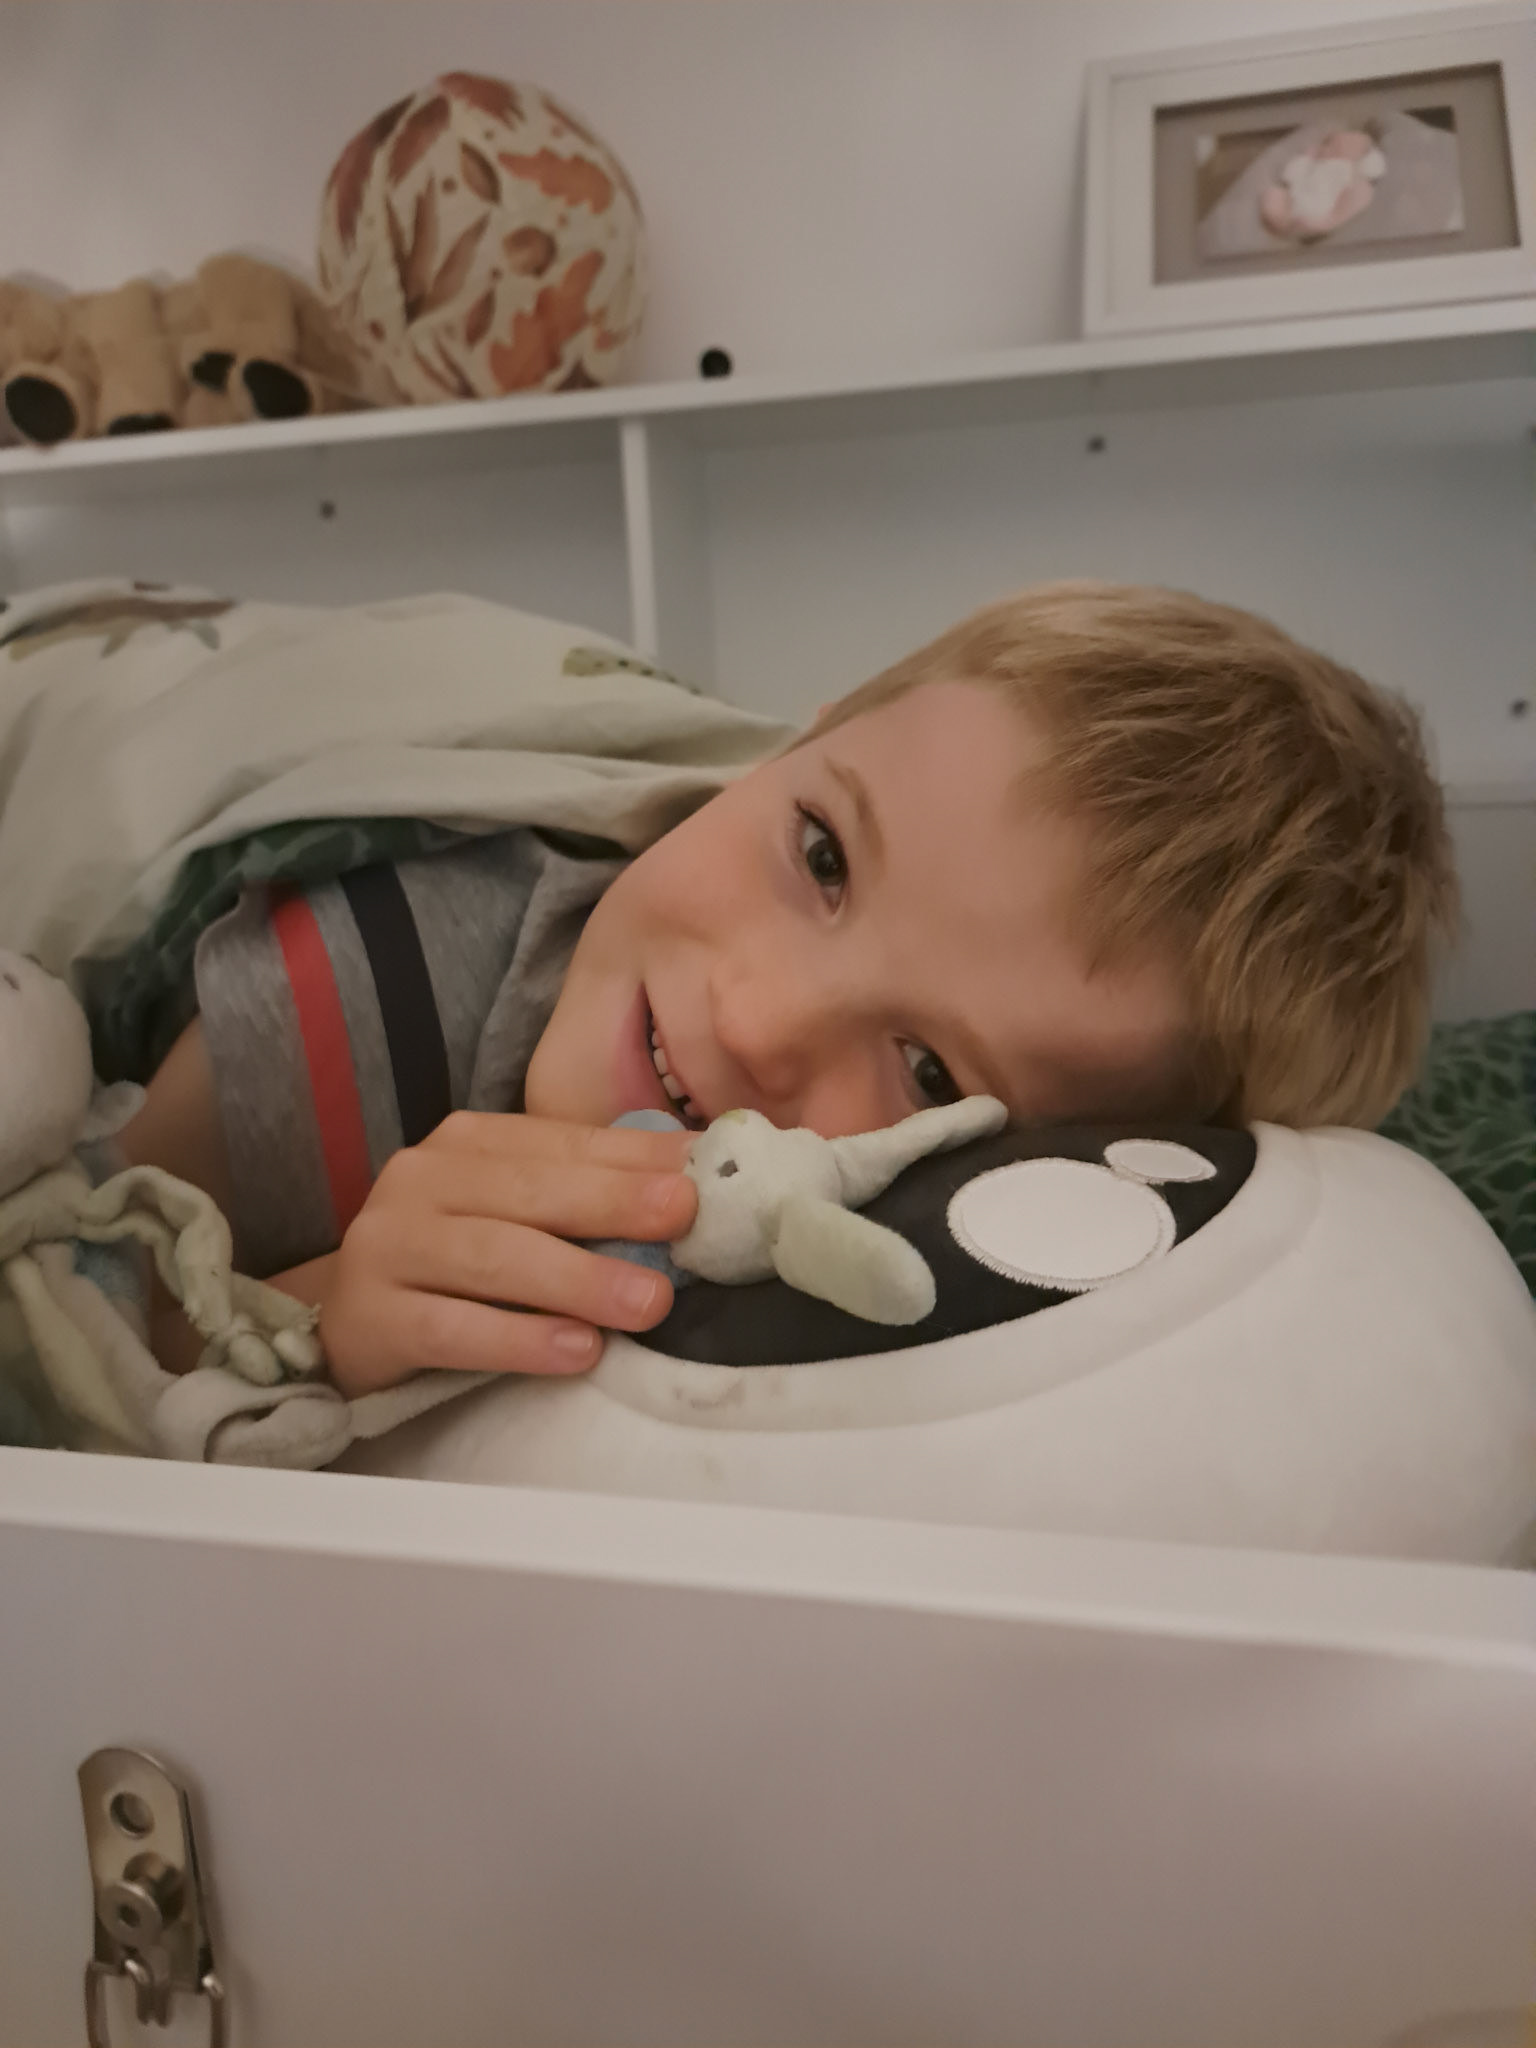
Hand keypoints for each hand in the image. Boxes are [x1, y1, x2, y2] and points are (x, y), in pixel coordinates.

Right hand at [312, 1113, 696, 1396]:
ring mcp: (388, 1245)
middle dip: (613, 1204)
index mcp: (467, 1142)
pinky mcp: (372, 1316)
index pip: (560, 1143)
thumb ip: (589, 1194)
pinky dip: (519, 1340)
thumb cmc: (456, 1264)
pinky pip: (452, 1329)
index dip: (633, 1157)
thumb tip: (695, 1180)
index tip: (702, 1173)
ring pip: (494, 1257)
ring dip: (579, 1279)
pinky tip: (576, 1351)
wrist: (346, 1322)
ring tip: (649, 1303)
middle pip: (528, 1191)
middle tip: (686, 1219)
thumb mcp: (516, 1214)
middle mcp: (421, 1179)